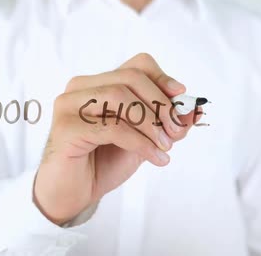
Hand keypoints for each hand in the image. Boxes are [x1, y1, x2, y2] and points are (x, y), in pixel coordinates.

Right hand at [33, 53, 200, 224]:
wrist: (72, 194)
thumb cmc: (102, 163)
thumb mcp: (143, 139)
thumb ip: (165, 123)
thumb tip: (194, 109)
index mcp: (98, 83)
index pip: (136, 65)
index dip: (162, 79)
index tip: (181, 98)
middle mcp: (80, 88)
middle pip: (130, 77)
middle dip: (160, 103)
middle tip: (176, 131)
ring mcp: (69, 105)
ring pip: (119, 97)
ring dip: (150, 123)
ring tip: (164, 146)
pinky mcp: (66, 127)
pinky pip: (112, 127)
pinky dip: (140, 142)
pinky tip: (155, 158)